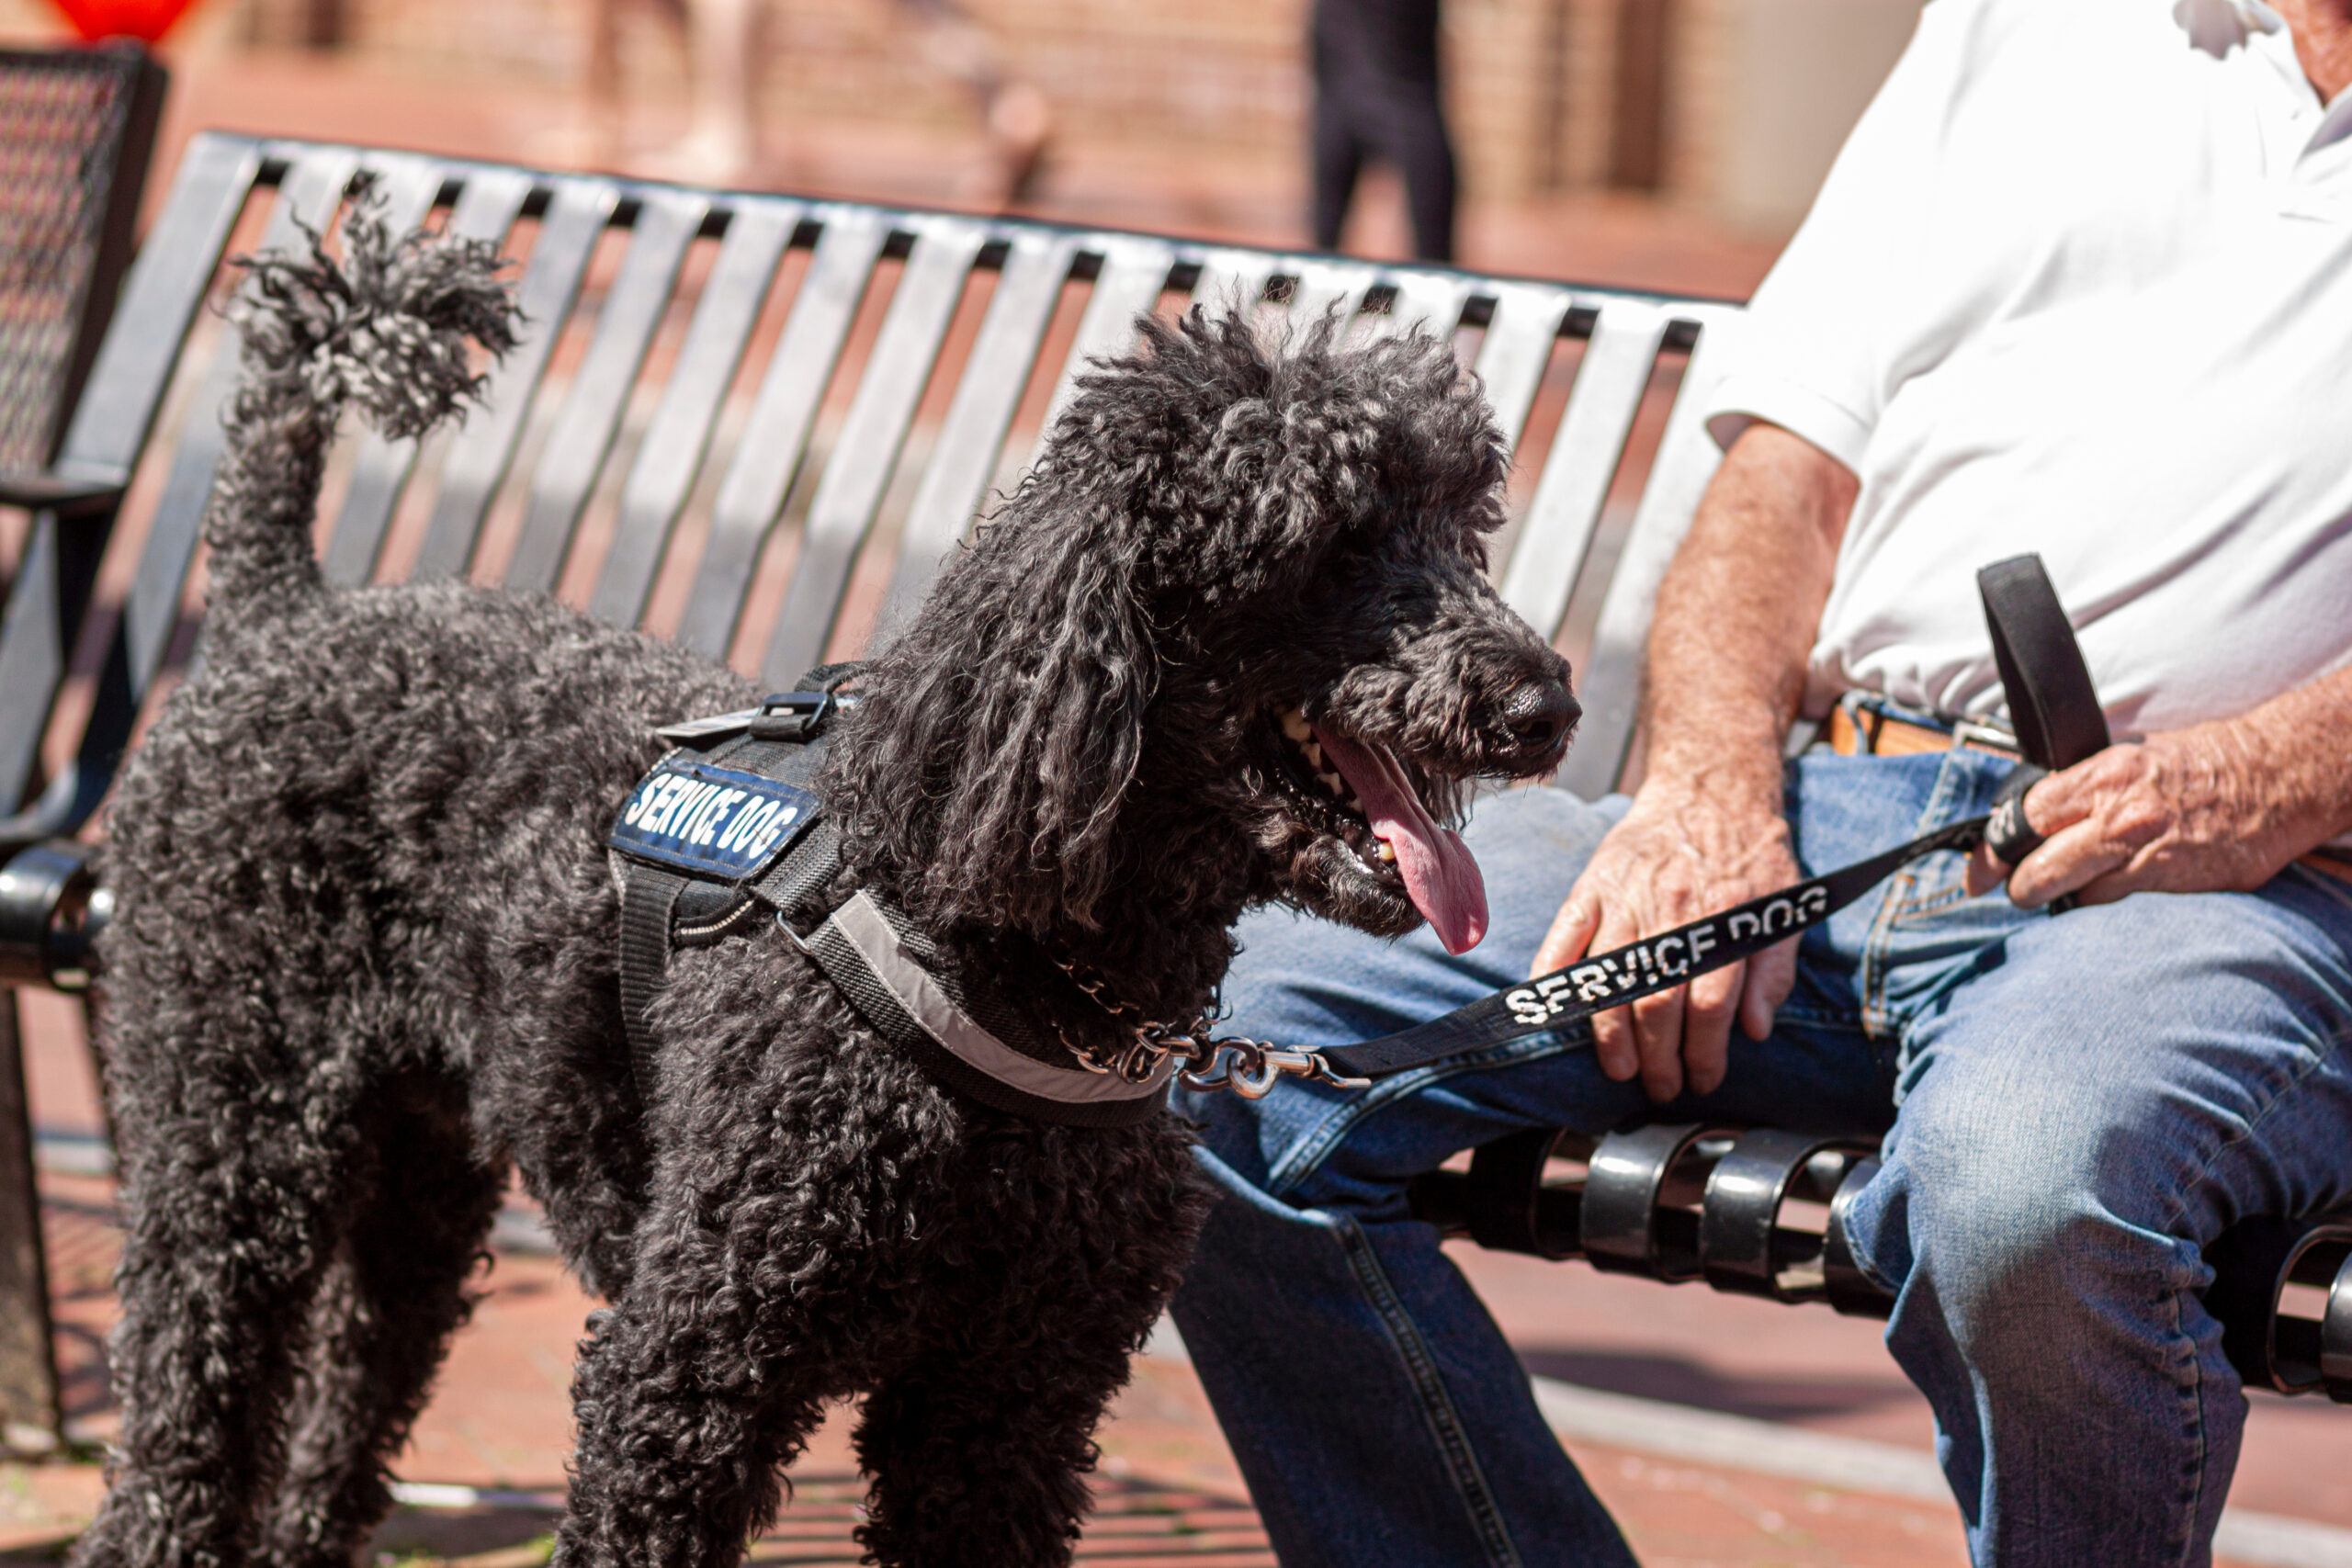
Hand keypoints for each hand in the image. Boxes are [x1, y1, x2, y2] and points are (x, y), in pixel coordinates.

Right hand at [1532, 782, 1800, 1100]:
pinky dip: (1553, 976)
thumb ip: (1773, 973)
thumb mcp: (1784, 911)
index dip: (1703, 1055)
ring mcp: (1626, 897)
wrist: (1713, 785)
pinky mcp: (1594, 883)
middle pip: (1655, 1004)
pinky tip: (1555, 1010)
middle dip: (1656, 1059)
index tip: (1701, 1080)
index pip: (1708, 1008)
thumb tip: (1755, 1030)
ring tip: (1618, 1068)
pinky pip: (1564, 936)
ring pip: (1611, 980)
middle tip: (1660, 1087)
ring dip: (1610, 1034)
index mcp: (1723, 921)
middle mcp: (1673, 912)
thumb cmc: (1752, 853)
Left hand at [1965, 723, 2315, 906]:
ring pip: (2073, 893)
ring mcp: (2144, 851)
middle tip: (2018, 889)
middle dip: (2020, 886)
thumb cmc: (2201, 764)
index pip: (2022, 817)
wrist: (2275, 776)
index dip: (1993, 849)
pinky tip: (2113, 890)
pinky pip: (2113, 903)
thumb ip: (2081, 788)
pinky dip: (2103, 902)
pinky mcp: (2170, 880)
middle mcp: (2116, 814)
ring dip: (2063, 897)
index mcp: (2100, 776)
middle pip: (2037, 868)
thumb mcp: (2130, 759)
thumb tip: (2032, 818)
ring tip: (2071, 889)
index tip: (1979, 871)